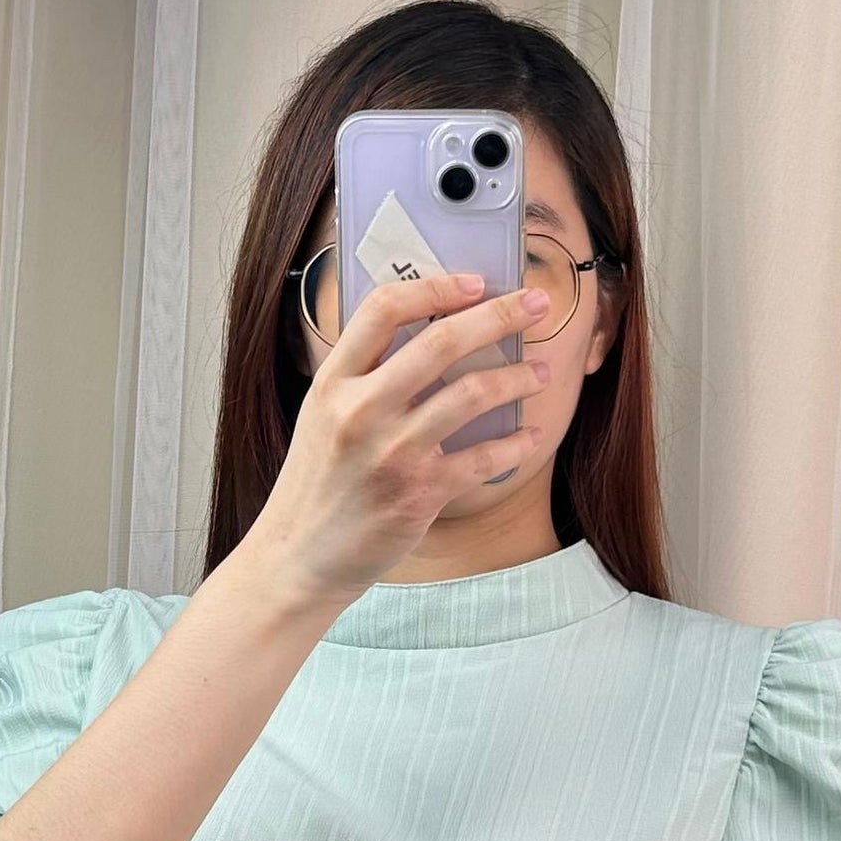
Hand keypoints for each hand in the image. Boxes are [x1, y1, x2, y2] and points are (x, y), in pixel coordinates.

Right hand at [244, 270, 552, 610]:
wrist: (298, 557)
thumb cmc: (317, 485)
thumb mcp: (321, 416)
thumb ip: (362, 377)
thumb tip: (425, 334)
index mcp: (334, 383)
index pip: (385, 309)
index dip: (438, 287)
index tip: (477, 283)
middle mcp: (361, 411)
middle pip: (442, 342)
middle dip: (500, 317)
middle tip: (535, 305)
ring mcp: (391, 453)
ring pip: (472, 394)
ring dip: (518, 378)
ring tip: (541, 373)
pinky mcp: (418, 494)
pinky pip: (482, 459)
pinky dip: (515, 445)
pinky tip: (529, 437)